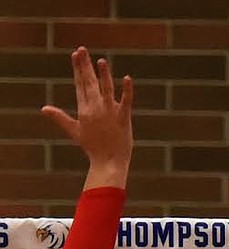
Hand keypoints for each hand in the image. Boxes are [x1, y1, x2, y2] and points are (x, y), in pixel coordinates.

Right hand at [42, 47, 133, 187]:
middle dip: (85, 66)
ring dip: (103, 74)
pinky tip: (127, 78)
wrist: (108, 161)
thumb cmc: (92, 147)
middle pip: (90, 83)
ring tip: (100, 61)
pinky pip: (126, 101)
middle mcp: (96, 108)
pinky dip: (127, 90)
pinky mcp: (124, 118)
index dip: (78, 69)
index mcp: (84, 109)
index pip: (80, 85)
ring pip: (106, 89)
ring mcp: (110, 112)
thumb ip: (60, 117)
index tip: (76, 55)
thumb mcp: (74, 130)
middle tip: (82, 49)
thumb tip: (44, 109)